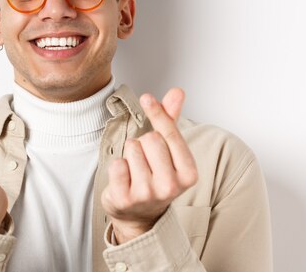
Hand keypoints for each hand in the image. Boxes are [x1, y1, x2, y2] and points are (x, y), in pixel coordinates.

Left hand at [101, 88, 197, 243]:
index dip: (157, 112)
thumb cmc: (155, 176)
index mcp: (189, 173)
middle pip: (150, 139)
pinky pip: (116, 164)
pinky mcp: (125, 199)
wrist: (140, 215)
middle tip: (145, 159)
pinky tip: (124, 178)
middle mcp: (171, 186)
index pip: (169, 133)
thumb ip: (171, 120)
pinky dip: (117, 166)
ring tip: (135, 170)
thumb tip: (177, 92)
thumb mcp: (168, 150)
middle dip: (143, 142)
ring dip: (130, 155)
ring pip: (132, 149)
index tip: (146, 97)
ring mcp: (147, 194)